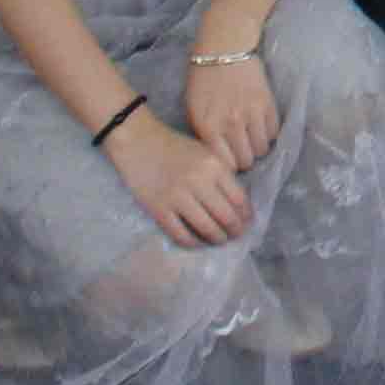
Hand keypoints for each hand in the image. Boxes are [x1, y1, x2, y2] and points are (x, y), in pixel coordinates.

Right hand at [107, 111, 250, 247]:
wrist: (138, 141)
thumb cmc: (174, 146)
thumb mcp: (205, 153)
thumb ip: (222, 174)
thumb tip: (237, 204)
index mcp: (214, 166)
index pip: (239, 199)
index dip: (246, 215)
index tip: (247, 222)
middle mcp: (199, 182)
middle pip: (226, 216)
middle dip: (235, 230)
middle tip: (236, 235)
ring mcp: (178, 197)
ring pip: (207, 228)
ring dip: (217, 238)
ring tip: (220, 239)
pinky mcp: (159, 209)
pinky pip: (181, 234)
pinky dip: (193, 242)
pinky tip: (197, 242)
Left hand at [182, 48, 279, 170]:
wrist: (224, 47)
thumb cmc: (202, 78)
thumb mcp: (193, 108)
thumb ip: (204, 133)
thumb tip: (217, 153)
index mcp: (208, 127)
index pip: (224, 163)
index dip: (228, 165)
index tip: (229, 160)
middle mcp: (231, 124)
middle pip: (246, 161)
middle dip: (244, 159)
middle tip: (241, 151)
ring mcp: (252, 114)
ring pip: (262, 149)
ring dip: (257, 147)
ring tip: (252, 139)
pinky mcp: (268, 104)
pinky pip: (274, 132)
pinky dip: (269, 134)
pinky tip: (261, 127)